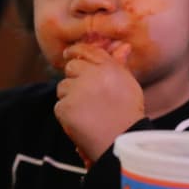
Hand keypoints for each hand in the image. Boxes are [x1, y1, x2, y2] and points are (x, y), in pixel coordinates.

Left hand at [55, 43, 144, 165]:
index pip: (87, 50)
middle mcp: (92, 75)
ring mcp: (77, 91)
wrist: (122, 142)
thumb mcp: (128, 85)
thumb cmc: (128, 114)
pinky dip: (67, 114)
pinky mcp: (66, 107)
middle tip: (84, 94)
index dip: (76, 51)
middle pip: (71, 67)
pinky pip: (60, 105)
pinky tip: (81, 121)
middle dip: (74, 78)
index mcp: (109, 68)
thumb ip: (120, 65)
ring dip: (70, 96)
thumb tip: (122, 46)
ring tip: (87, 111)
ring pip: (63, 86)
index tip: (69, 54)